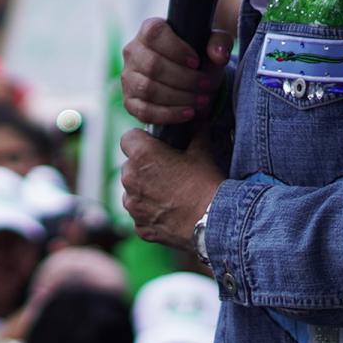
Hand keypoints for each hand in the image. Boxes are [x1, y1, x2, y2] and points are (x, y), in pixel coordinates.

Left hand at [119, 128, 224, 253]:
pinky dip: (150, 214)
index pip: (128, 139)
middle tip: (167, 172)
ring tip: (169, 194)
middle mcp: (130, 179)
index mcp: (142, 155)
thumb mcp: (202, 151)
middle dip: (143, 167)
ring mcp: (133, 205)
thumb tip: (199, 115)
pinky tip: (169, 213)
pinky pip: (139, 215)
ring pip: (131, 191)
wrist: (214, 222)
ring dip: (144, 190)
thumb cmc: (207, 184)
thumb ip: (195, 130)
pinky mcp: (139, 227)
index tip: (155, 147)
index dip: (142, 141)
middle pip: (130, 166)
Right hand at [120, 19, 225, 134]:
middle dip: (184, 79)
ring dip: (178, 98)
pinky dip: (169, 114)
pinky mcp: (129, 101)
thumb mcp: (213, 45)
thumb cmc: (199, 59)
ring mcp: (128, 77)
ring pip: (148, 89)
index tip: (197, 62)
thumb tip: (219, 55)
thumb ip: (219, 43)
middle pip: (152, 65)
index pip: (155, 34)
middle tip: (206, 85)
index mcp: (149, 30)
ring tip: (201, 100)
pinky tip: (188, 113)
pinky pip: (144, 111)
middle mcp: (133, 51)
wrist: (192, 82)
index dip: (177, 49)